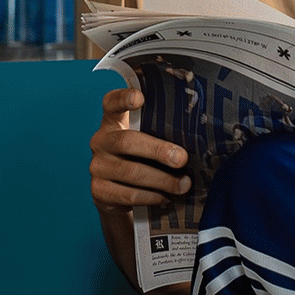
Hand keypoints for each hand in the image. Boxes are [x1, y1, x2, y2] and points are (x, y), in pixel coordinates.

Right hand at [90, 88, 190, 212]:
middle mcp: (101, 141)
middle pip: (127, 142)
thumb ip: (160, 128)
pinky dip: (151, 196)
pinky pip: (127, 195)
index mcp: (113, 120)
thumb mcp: (146, 135)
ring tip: (184, 184)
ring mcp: (97, 167)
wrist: (117, 191)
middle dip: (158, 151)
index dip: (123, 98)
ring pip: (130, 172)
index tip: (140, 98)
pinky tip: (166, 197)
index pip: (112, 103)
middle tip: (182, 158)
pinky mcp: (98, 192)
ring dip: (161, 180)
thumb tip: (197, 135)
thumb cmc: (140, 154)